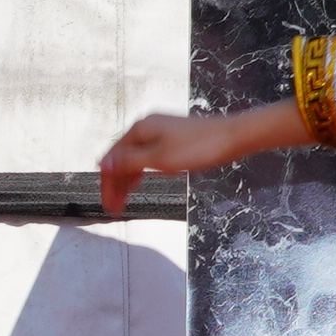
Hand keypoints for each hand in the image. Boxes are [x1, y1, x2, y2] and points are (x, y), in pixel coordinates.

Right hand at [97, 106, 301, 216]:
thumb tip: (102, 164)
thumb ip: (129, 162)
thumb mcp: (160, 159)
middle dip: (116, 184)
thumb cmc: (200, 147)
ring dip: (127, 181)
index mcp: (139, 129)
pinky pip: (146, 157)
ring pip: (133, 159)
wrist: (233, 138)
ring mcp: (158, 132)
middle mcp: (145, 128)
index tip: (108, 205)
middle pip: (121, 159)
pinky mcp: (170, 139)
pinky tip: (140, 184)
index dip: (108, 184)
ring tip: (125, 201)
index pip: (112, 159)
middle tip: (115, 208)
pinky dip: (140, 173)